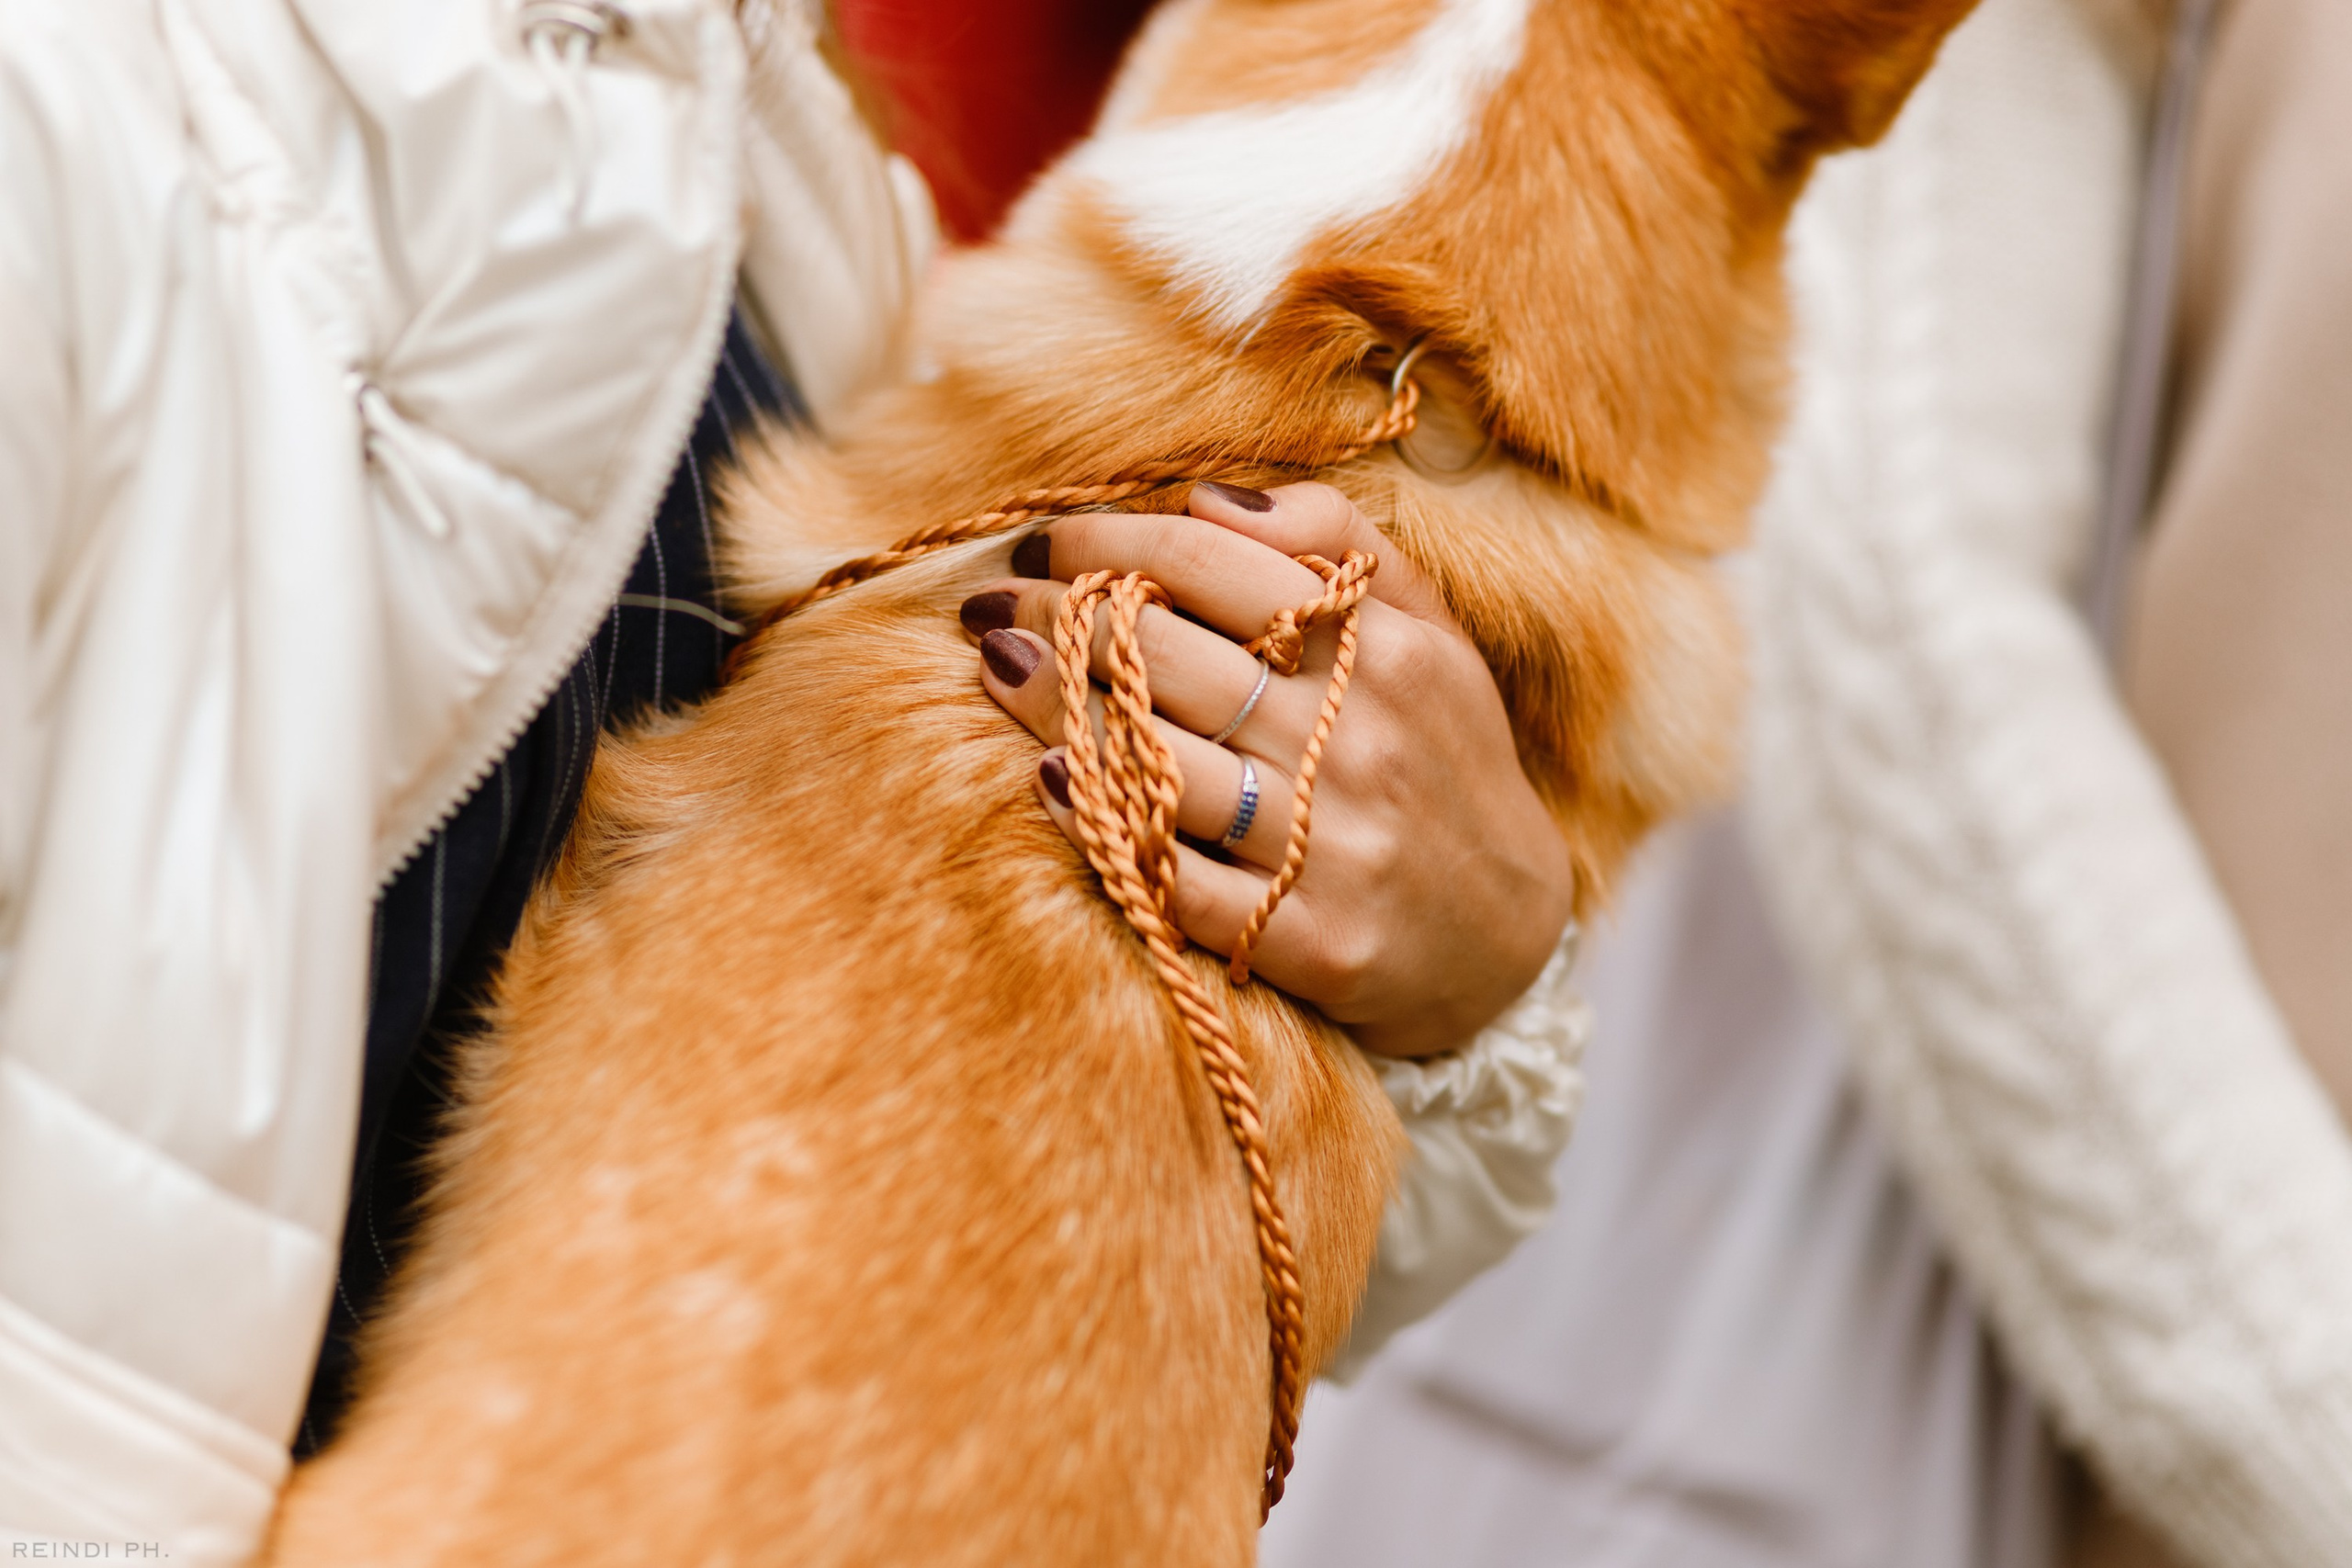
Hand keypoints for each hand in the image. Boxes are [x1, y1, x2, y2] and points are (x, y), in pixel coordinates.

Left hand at [956, 480, 1573, 1058]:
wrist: (1514, 934)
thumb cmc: (1446, 758)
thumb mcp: (1430, 631)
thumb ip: (1337, 539)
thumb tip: (1206, 495)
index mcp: (1388, 652)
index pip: (1211, 565)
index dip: (1108, 540)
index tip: (1043, 540)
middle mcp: (1358, 743)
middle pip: (1165, 655)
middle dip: (1057, 615)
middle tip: (993, 602)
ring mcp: (1332, 849)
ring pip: (1154, 759)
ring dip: (1053, 707)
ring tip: (998, 667)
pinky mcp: (1313, 944)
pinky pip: (1178, 881)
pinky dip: (1101, 827)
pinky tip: (1048, 782)